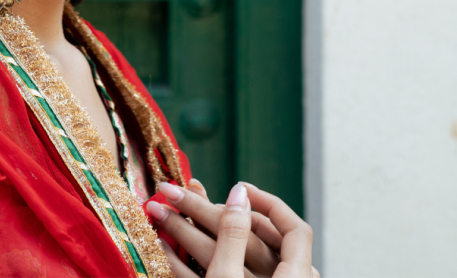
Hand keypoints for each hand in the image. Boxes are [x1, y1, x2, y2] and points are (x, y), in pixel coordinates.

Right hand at [145, 179, 317, 277]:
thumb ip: (234, 235)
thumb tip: (238, 192)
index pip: (294, 228)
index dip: (270, 202)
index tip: (238, 187)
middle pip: (251, 239)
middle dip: (208, 212)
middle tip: (180, 194)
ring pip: (228, 258)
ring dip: (192, 236)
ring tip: (162, 217)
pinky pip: (214, 276)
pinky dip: (190, 265)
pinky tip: (166, 250)